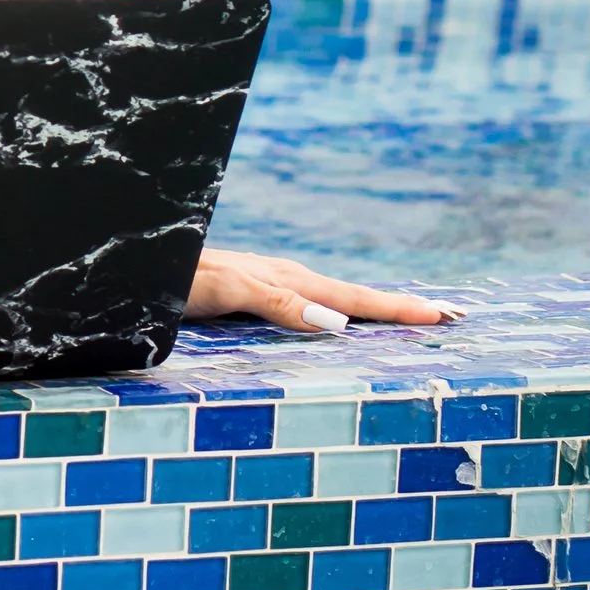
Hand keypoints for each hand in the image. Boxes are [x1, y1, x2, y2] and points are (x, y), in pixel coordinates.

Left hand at [190, 247, 458, 334]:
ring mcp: (270, 286)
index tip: (445, 315)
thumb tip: (338, 323)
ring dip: (372, 310)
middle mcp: (284, 280)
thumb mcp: (226, 289)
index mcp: (287, 279)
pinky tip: (340, 324)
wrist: (140, 265)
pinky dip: (339, 313)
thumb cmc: (177, 280)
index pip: (356, 298)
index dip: (400, 310)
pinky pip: (311, 306)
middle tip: (449, 315)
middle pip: (354, 296)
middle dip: (399, 308)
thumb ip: (279, 302)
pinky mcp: (253, 296)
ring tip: (406, 318)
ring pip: (335, 300)